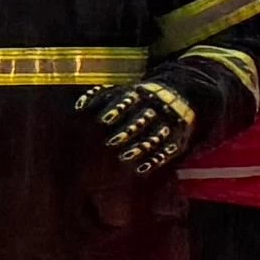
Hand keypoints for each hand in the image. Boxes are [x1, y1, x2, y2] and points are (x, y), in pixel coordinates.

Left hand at [82, 78, 202, 174]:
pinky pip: (167, 151)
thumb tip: (79, 106)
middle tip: (111, 141)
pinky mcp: (177, 140)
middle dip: (127, 130)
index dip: (117, 109)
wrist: (181, 95)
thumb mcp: (123, 90)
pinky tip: (141, 169)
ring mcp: (168, 124)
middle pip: (142, 119)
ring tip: (124, 157)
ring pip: (155, 136)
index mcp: (140, 94)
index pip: (129, 100)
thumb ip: (100, 95)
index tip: (103, 120)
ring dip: (140, 147)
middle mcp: (155, 108)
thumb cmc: (139, 96)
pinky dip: (155, 160)